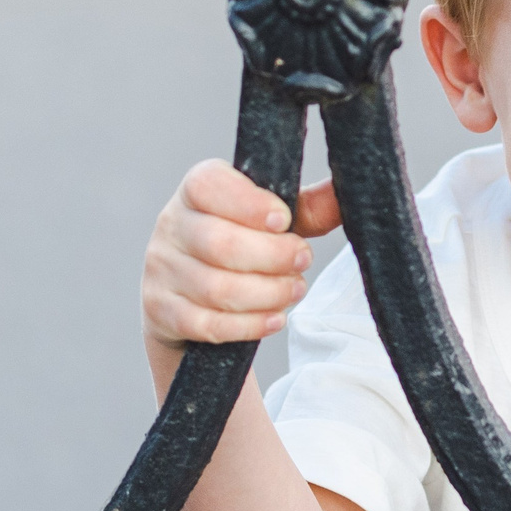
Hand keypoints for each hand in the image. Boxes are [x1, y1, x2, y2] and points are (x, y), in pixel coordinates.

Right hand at [142, 161, 341, 347]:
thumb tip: (349, 190)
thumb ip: (306, 207)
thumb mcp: (270, 220)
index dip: (249, 204)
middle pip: (220, 244)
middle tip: (303, 262)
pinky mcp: (162, 311)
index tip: (283, 221)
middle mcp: (171, 225)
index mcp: (195, 189)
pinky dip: (248, 325)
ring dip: (267, 294)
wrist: (190, 293)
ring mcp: (161, 270)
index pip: (209, 185)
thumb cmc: (240, 243)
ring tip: (295, 290)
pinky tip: (274, 319)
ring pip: (217, 289)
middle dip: (272, 257)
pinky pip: (207, 324)